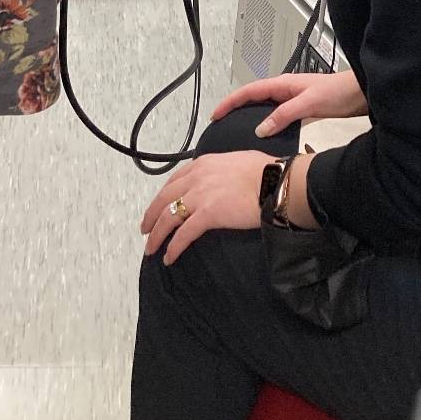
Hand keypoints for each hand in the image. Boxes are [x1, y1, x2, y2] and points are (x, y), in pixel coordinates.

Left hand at [140, 150, 266, 264]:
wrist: (274, 181)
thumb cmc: (264, 172)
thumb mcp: (235, 162)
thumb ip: (220, 171)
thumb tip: (222, 182)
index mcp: (203, 163)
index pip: (174, 180)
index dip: (163, 196)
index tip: (157, 206)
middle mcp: (197, 177)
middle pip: (165, 198)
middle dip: (152, 216)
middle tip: (145, 229)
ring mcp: (200, 195)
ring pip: (168, 217)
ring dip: (157, 234)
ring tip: (151, 249)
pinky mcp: (207, 214)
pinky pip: (183, 234)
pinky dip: (173, 247)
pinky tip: (169, 257)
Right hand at [213, 71, 367, 138]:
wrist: (360, 94)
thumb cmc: (337, 92)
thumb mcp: (307, 103)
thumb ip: (283, 115)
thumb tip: (259, 129)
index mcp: (282, 85)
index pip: (248, 91)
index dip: (230, 102)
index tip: (216, 114)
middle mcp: (284, 90)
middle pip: (253, 98)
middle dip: (235, 109)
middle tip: (221, 124)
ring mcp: (292, 99)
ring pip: (265, 108)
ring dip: (250, 117)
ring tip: (237, 131)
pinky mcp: (301, 110)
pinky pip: (278, 116)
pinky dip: (268, 124)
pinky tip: (267, 136)